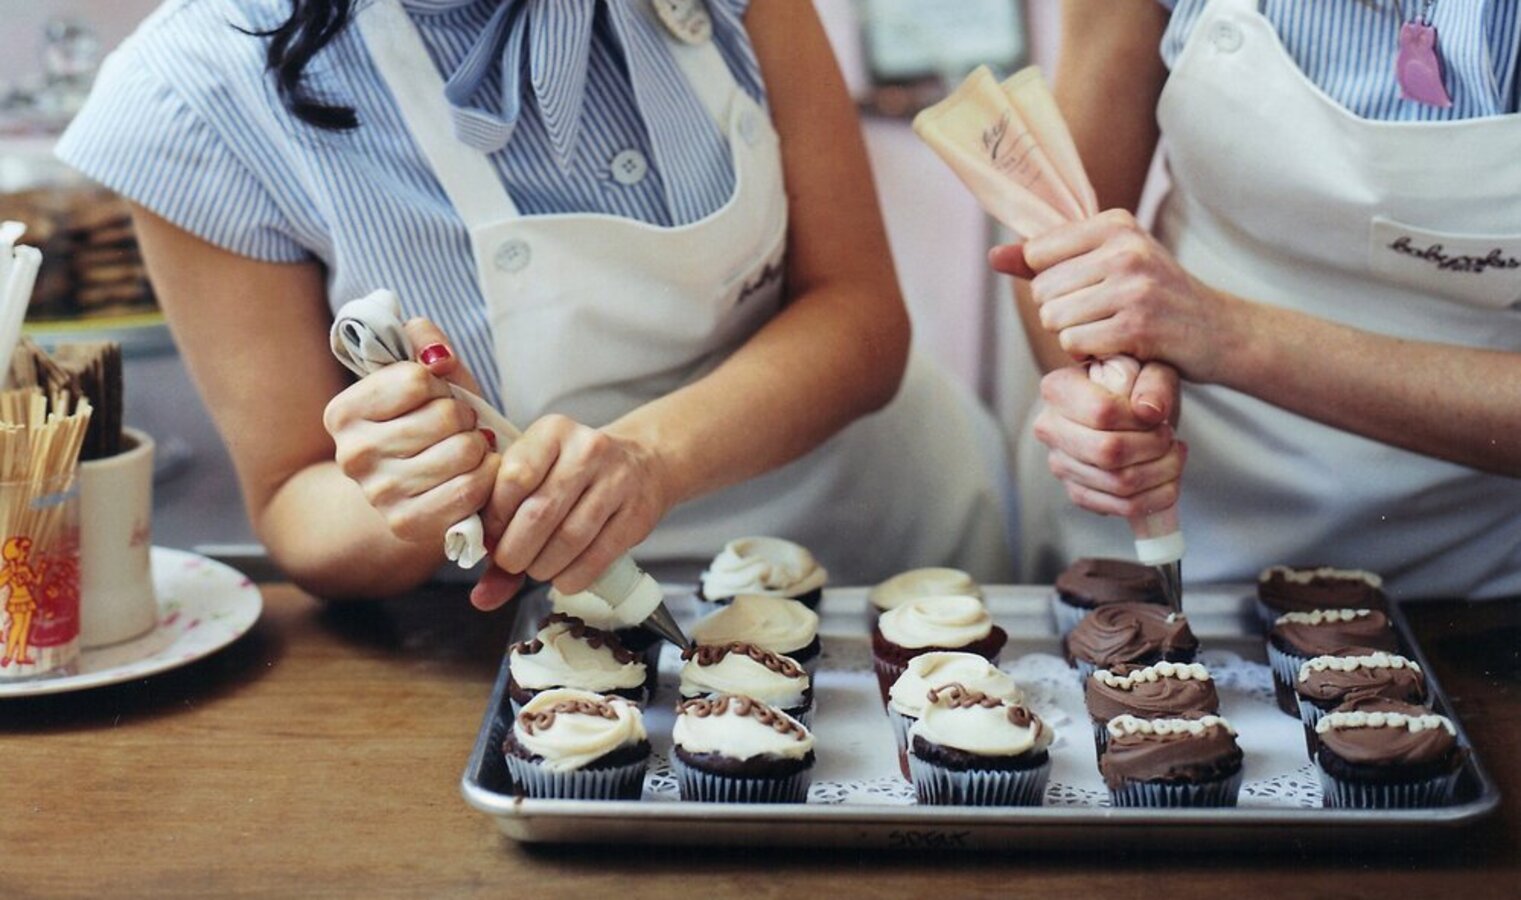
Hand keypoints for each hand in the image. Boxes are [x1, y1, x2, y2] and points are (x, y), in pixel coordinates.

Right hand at [323, 318, 496, 546]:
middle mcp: (351, 455)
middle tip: (458, 427)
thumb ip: (423, 343)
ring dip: (478, 446)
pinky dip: (486, 476)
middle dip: (464, 416)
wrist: (411, 490)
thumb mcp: (423, 376)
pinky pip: (470, 489)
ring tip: (468, 448)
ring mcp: (378, 494)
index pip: (416, 378)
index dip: (440, 385)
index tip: (435, 398)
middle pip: (444, 415)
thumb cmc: (422, 424)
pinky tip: (476, 472)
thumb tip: (433, 347)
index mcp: (343, 413)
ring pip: (462, 451)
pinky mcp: (407, 524)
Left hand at [469, 415, 673, 610]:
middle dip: (515, 551)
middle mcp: (587, 449)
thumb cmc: (577, 474)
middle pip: (539, 513)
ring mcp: (617, 481)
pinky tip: (563, 576)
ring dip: (543, 567)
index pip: (512, 479)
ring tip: (537, 568)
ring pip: (568, 539)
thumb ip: (503, 528)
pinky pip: (597, 557)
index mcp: (553, 432)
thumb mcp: (538, 478)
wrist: (644, 463)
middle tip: (511, 562)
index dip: (494, 519)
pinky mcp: (637, 514)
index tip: (491, 537)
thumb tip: (482, 597)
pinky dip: (572, 578)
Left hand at [1015, 210, 1236, 380]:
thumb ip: (1047, 260)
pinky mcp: (1138, 324)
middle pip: (1042, 290)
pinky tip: (1116, 348)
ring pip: (1055, 319)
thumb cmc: (1157, 298)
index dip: (1051, 283)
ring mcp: (1133, 285)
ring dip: (1074, 336)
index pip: (1038, 253)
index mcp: (1115, 223)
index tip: (1086, 289)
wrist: (1221, 332)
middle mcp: (1125, 247)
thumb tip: (992, 254)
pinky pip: (1074, 343)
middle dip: (1061, 313)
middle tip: (1099, 317)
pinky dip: (1087, 354)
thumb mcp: (1110, 264)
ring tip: (1108, 331)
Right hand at [1032, 361, 1187, 518]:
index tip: (1157, 415)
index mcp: (1057, 389)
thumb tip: (1150, 412)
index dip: (1140, 419)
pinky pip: (1121, 507)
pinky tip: (1166, 476)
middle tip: (1169, 437)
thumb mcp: (1150, 368)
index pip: (1101, 412)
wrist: (1124, 408)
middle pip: (1108, 452)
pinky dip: (1156, 496)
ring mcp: (1061, 464)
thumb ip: (1153, 383)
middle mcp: (1050, 428)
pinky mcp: (1077, 492)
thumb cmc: (1135, 385)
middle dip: (1153, 447)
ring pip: (1119, 483)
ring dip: (1161, 472)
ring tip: (1173, 454)